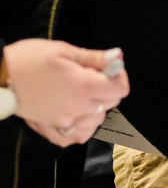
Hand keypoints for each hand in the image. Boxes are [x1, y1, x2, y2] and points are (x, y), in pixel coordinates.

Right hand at [3, 39, 128, 145]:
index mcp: (84, 87)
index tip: (109, 69)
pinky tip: (74, 114)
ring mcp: (66, 122)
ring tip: (78, 93)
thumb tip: (118, 58)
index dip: (118, 77)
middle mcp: (78, 109)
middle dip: (105, 89)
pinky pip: (76, 137)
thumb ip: (94, 58)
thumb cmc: (26, 60)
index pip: (120, 89)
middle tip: (88, 76)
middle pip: (110, 104)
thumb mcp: (62, 50)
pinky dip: (80, 128)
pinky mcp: (52, 130)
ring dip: (94, 108)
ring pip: (96, 120)